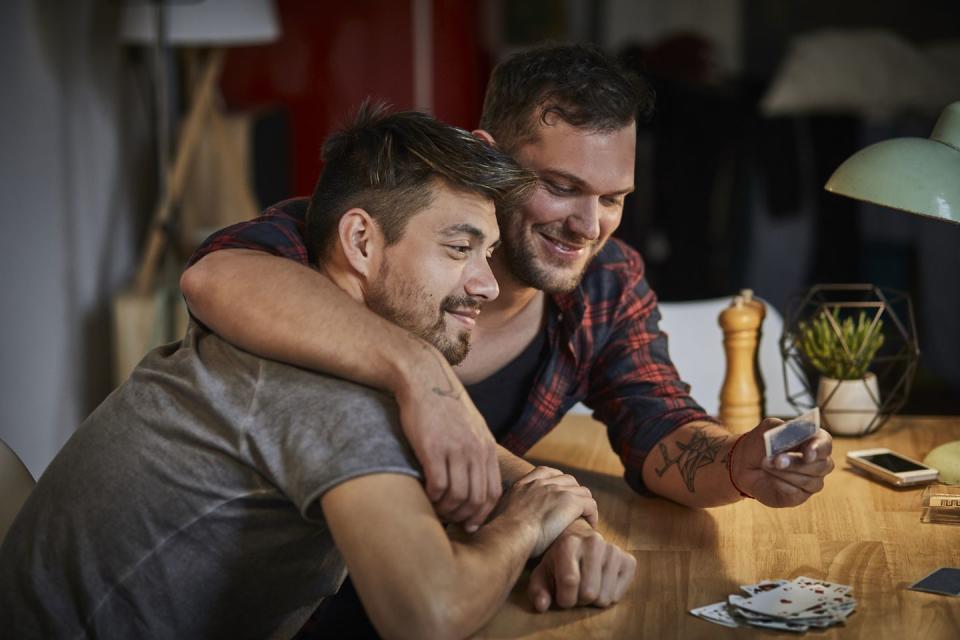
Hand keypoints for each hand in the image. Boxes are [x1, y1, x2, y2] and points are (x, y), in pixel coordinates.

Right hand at [395, 347, 500, 532]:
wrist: (424, 379)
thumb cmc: (445, 406)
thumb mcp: (472, 428)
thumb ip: (477, 452)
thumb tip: (476, 481)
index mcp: (487, 448)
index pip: (493, 494)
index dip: (482, 514)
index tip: (470, 524)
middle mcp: (475, 451)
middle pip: (476, 499)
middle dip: (463, 517)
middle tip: (450, 521)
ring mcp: (455, 449)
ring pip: (457, 496)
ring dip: (446, 510)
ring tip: (436, 510)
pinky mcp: (433, 448)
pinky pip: (437, 485)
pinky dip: (433, 497)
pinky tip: (426, 495)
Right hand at [500, 467, 598, 556]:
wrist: (510, 534)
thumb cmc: (501, 533)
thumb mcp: (498, 514)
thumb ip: (505, 510)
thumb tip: (500, 519)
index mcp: (524, 484)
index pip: (545, 472)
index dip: (556, 481)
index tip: (559, 494)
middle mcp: (541, 483)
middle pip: (568, 480)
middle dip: (573, 493)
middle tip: (574, 510)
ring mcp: (557, 491)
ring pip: (582, 491)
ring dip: (584, 504)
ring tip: (584, 519)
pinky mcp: (570, 502)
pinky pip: (590, 504)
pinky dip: (592, 514)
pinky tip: (590, 525)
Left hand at [527, 519, 635, 611]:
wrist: (579, 540)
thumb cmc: (558, 559)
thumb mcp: (542, 572)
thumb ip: (538, 589)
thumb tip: (542, 605)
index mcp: (569, 543)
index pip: (570, 581)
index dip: (564, 598)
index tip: (561, 596)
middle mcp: (594, 542)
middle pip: (589, 593)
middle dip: (579, 599)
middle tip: (575, 589)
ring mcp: (614, 550)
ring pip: (604, 598)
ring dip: (593, 599)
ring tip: (587, 585)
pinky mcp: (629, 560)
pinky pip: (618, 595)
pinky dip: (608, 595)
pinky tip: (601, 582)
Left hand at [731, 418, 834, 507]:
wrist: (744, 463)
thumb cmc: (761, 443)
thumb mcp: (768, 429)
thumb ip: (784, 428)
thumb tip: (798, 432)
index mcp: (814, 441)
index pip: (825, 444)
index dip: (818, 449)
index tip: (807, 453)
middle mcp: (818, 463)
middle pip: (820, 466)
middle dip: (796, 463)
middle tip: (777, 460)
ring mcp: (811, 482)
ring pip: (808, 481)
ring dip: (784, 473)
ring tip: (766, 464)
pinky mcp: (798, 496)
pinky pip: (794, 494)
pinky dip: (779, 484)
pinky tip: (769, 478)